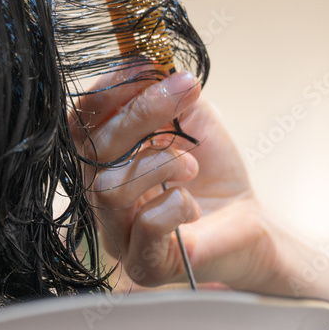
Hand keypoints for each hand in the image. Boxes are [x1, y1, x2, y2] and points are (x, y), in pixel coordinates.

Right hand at [70, 66, 297, 294]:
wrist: (249, 223)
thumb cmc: (212, 174)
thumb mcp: (191, 120)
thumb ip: (167, 93)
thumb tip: (151, 64)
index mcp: (103, 160)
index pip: (80, 123)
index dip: (106, 91)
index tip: (145, 65)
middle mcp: (100, 197)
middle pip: (92, 151)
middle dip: (139, 113)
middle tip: (183, 92)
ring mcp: (118, 235)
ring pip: (108, 189)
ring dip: (157, 162)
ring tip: (191, 164)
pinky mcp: (145, 265)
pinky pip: (144, 227)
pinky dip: (173, 205)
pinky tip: (192, 203)